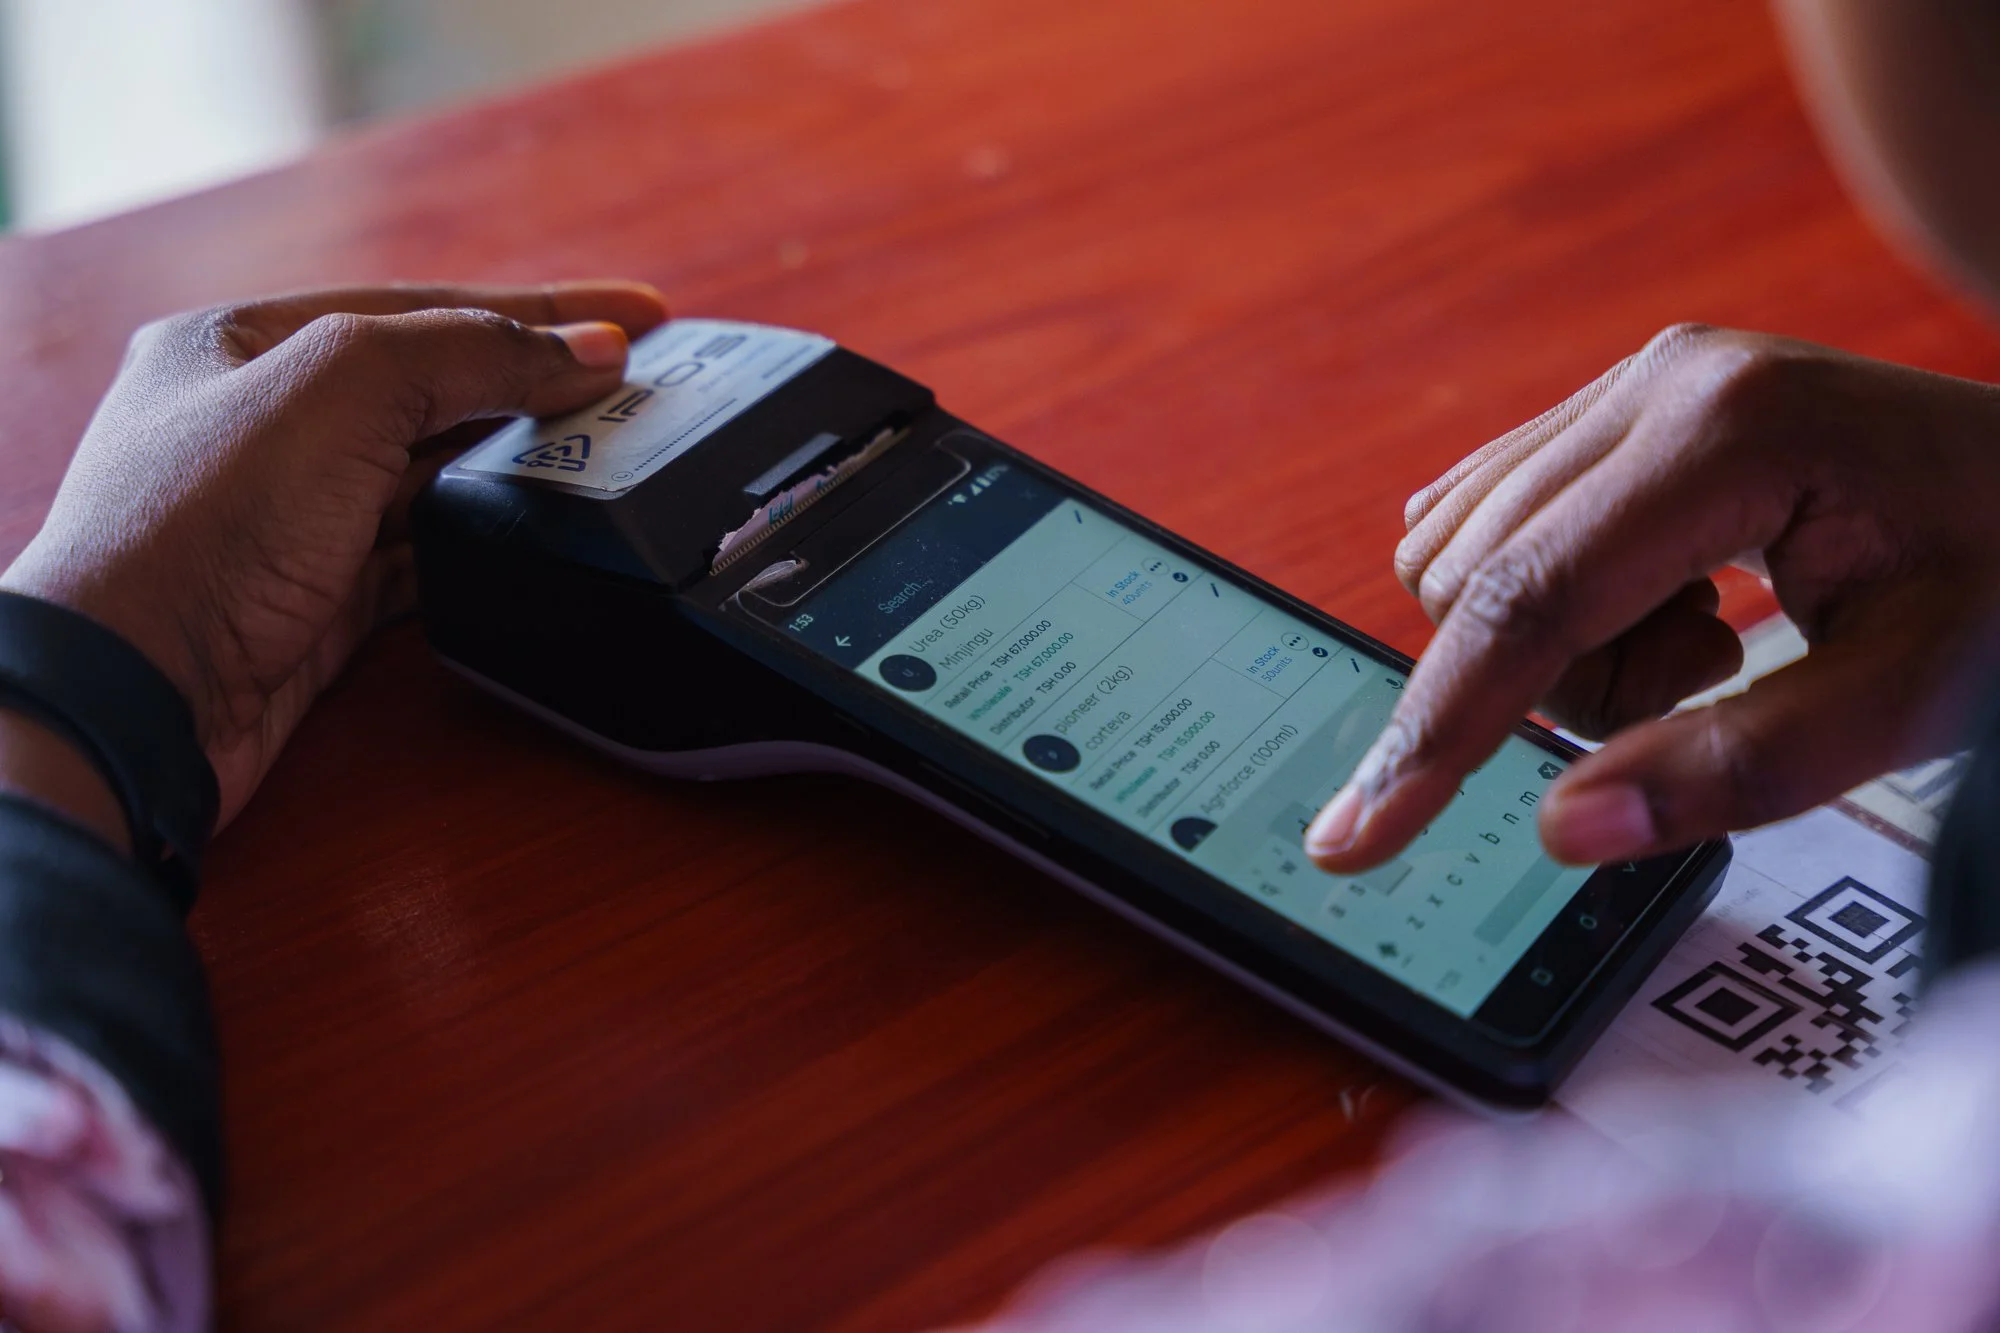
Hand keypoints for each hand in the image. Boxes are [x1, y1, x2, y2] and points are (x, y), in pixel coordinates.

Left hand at [0, 281, 667, 829]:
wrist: (136, 695)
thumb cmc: (198, 529)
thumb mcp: (340, 390)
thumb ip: (469, 351)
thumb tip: (584, 351)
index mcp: (247, 340)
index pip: (426, 305)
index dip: (544, 308)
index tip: (641, 317)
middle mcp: (265, 421)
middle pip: (438, 384)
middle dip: (540, 381)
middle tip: (641, 385)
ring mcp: (292, 516)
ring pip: (436, 471)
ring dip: (524, 460)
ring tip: (612, 453)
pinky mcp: (318, 600)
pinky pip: (426, 552)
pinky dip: (489, 538)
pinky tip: (541, 531)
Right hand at [1304, 323, 1999, 870]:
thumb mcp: (1911, 699)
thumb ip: (1738, 771)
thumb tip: (1564, 829)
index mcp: (1726, 432)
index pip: (1525, 601)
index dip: (1433, 733)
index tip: (1355, 838)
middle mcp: (1654, 382)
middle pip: (1477, 580)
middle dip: (1557, 681)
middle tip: (1705, 681)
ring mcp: (1631, 382)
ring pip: (1467, 552)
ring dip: (1556, 641)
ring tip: (1704, 637)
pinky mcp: (1619, 405)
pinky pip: (1494, 519)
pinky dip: (1553, 596)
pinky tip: (1670, 597)